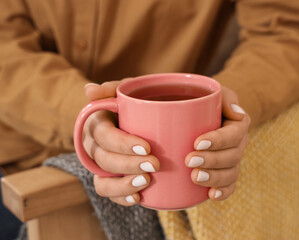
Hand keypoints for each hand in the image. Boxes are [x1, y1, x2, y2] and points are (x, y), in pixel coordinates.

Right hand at [83, 80, 159, 205]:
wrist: (135, 119)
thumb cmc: (130, 104)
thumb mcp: (125, 91)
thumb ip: (111, 89)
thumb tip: (89, 90)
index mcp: (96, 123)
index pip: (104, 135)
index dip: (122, 144)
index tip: (146, 147)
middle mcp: (94, 146)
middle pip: (105, 160)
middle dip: (129, 165)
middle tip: (154, 164)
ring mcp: (100, 165)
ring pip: (102, 181)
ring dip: (124, 185)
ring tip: (147, 181)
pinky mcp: (109, 179)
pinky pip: (108, 193)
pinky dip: (121, 198)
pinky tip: (139, 198)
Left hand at [185, 86, 249, 200]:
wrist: (197, 114)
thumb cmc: (203, 101)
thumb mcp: (213, 91)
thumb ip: (224, 96)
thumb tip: (237, 114)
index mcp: (237, 124)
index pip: (235, 133)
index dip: (219, 140)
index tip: (197, 143)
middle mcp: (238, 144)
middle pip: (232, 156)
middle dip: (212, 160)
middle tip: (189, 160)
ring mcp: (231, 160)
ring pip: (231, 173)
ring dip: (215, 177)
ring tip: (195, 177)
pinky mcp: (223, 173)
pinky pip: (230, 186)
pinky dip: (223, 192)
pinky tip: (210, 195)